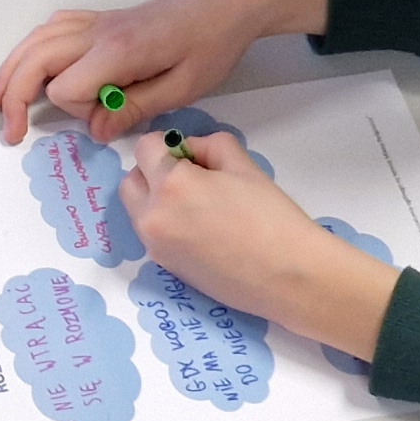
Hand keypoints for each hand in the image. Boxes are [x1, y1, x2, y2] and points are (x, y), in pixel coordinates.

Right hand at [0, 0, 328, 145]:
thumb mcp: (184, 87)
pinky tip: (29, 61)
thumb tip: (96, 129)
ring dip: (12, 68)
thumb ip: (136, 108)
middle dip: (14, 94)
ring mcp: (98, 23)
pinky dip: (33, 46)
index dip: (76, 112)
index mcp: (117, 52)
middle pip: (35, 59)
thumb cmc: (212, 42)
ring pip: (37, 40)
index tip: (105, 120)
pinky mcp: (104, 20)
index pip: (65, 88)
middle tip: (9, 131)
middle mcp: (98, 33)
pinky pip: (55, 27)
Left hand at [117, 133, 400, 360]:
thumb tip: (189, 151)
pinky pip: (151, 234)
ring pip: (138, 209)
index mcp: (172, 184)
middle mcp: (153, 215)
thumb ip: (209, 146)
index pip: (145, 148)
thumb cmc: (272, 217)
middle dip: (152, 172)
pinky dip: (164, 224)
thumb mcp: (244, 165)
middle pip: (131, 180)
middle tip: (189, 178)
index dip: (166, 144)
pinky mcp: (164, 266)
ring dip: (155, 199)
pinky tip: (200, 230)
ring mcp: (155, 245)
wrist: (288, 276)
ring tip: (197, 206)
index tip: (190, 155)